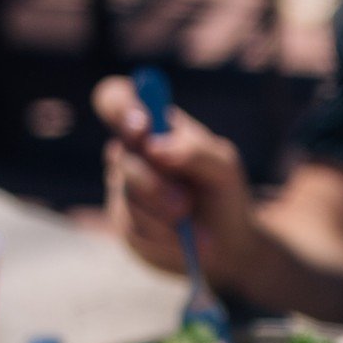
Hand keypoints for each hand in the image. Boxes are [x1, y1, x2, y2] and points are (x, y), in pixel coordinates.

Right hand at [93, 76, 255, 286]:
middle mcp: (132, 153)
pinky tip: (184, 240)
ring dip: (166, 215)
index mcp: (154, 125)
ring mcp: (123, 188)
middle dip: (154, 185)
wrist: (226, 243)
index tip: (143, 126)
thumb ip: (194, 149)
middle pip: (121, 157)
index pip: (116, 100)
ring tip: (192, 222)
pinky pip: (133, 229)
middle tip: (184, 204)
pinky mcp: (124, 223)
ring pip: (129, 198)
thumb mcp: (224, 166)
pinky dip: (164, 238)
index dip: (121, 107)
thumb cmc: (223, 193)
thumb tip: (153, 145)